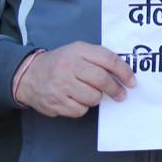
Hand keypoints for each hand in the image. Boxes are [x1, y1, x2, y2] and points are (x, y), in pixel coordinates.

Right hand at [12, 42, 133, 117]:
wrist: (29, 75)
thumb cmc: (61, 63)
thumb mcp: (78, 51)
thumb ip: (98, 58)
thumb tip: (123, 72)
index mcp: (78, 51)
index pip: (108, 59)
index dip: (124, 71)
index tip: (132, 81)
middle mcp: (69, 67)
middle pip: (102, 80)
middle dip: (116, 89)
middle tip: (122, 94)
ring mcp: (61, 86)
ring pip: (93, 98)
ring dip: (96, 98)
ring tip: (90, 93)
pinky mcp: (55, 103)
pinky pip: (80, 110)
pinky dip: (82, 107)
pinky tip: (76, 100)